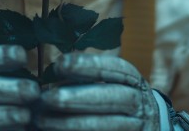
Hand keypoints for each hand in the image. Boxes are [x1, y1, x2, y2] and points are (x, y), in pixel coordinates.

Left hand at [36, 53, 158, 130]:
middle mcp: (138, 102)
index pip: (115, 68)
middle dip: (77, 97)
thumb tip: (52, 74)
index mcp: (133, 80)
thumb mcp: (111, 82)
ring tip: (42, 120)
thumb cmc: (117, 97)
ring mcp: (136, 126)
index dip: (87, 65)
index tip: (60, 64)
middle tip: (46, 98)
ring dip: (72, 123)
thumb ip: (87, 78)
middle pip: (111, 98)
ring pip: (107, 125)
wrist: (147, 126)